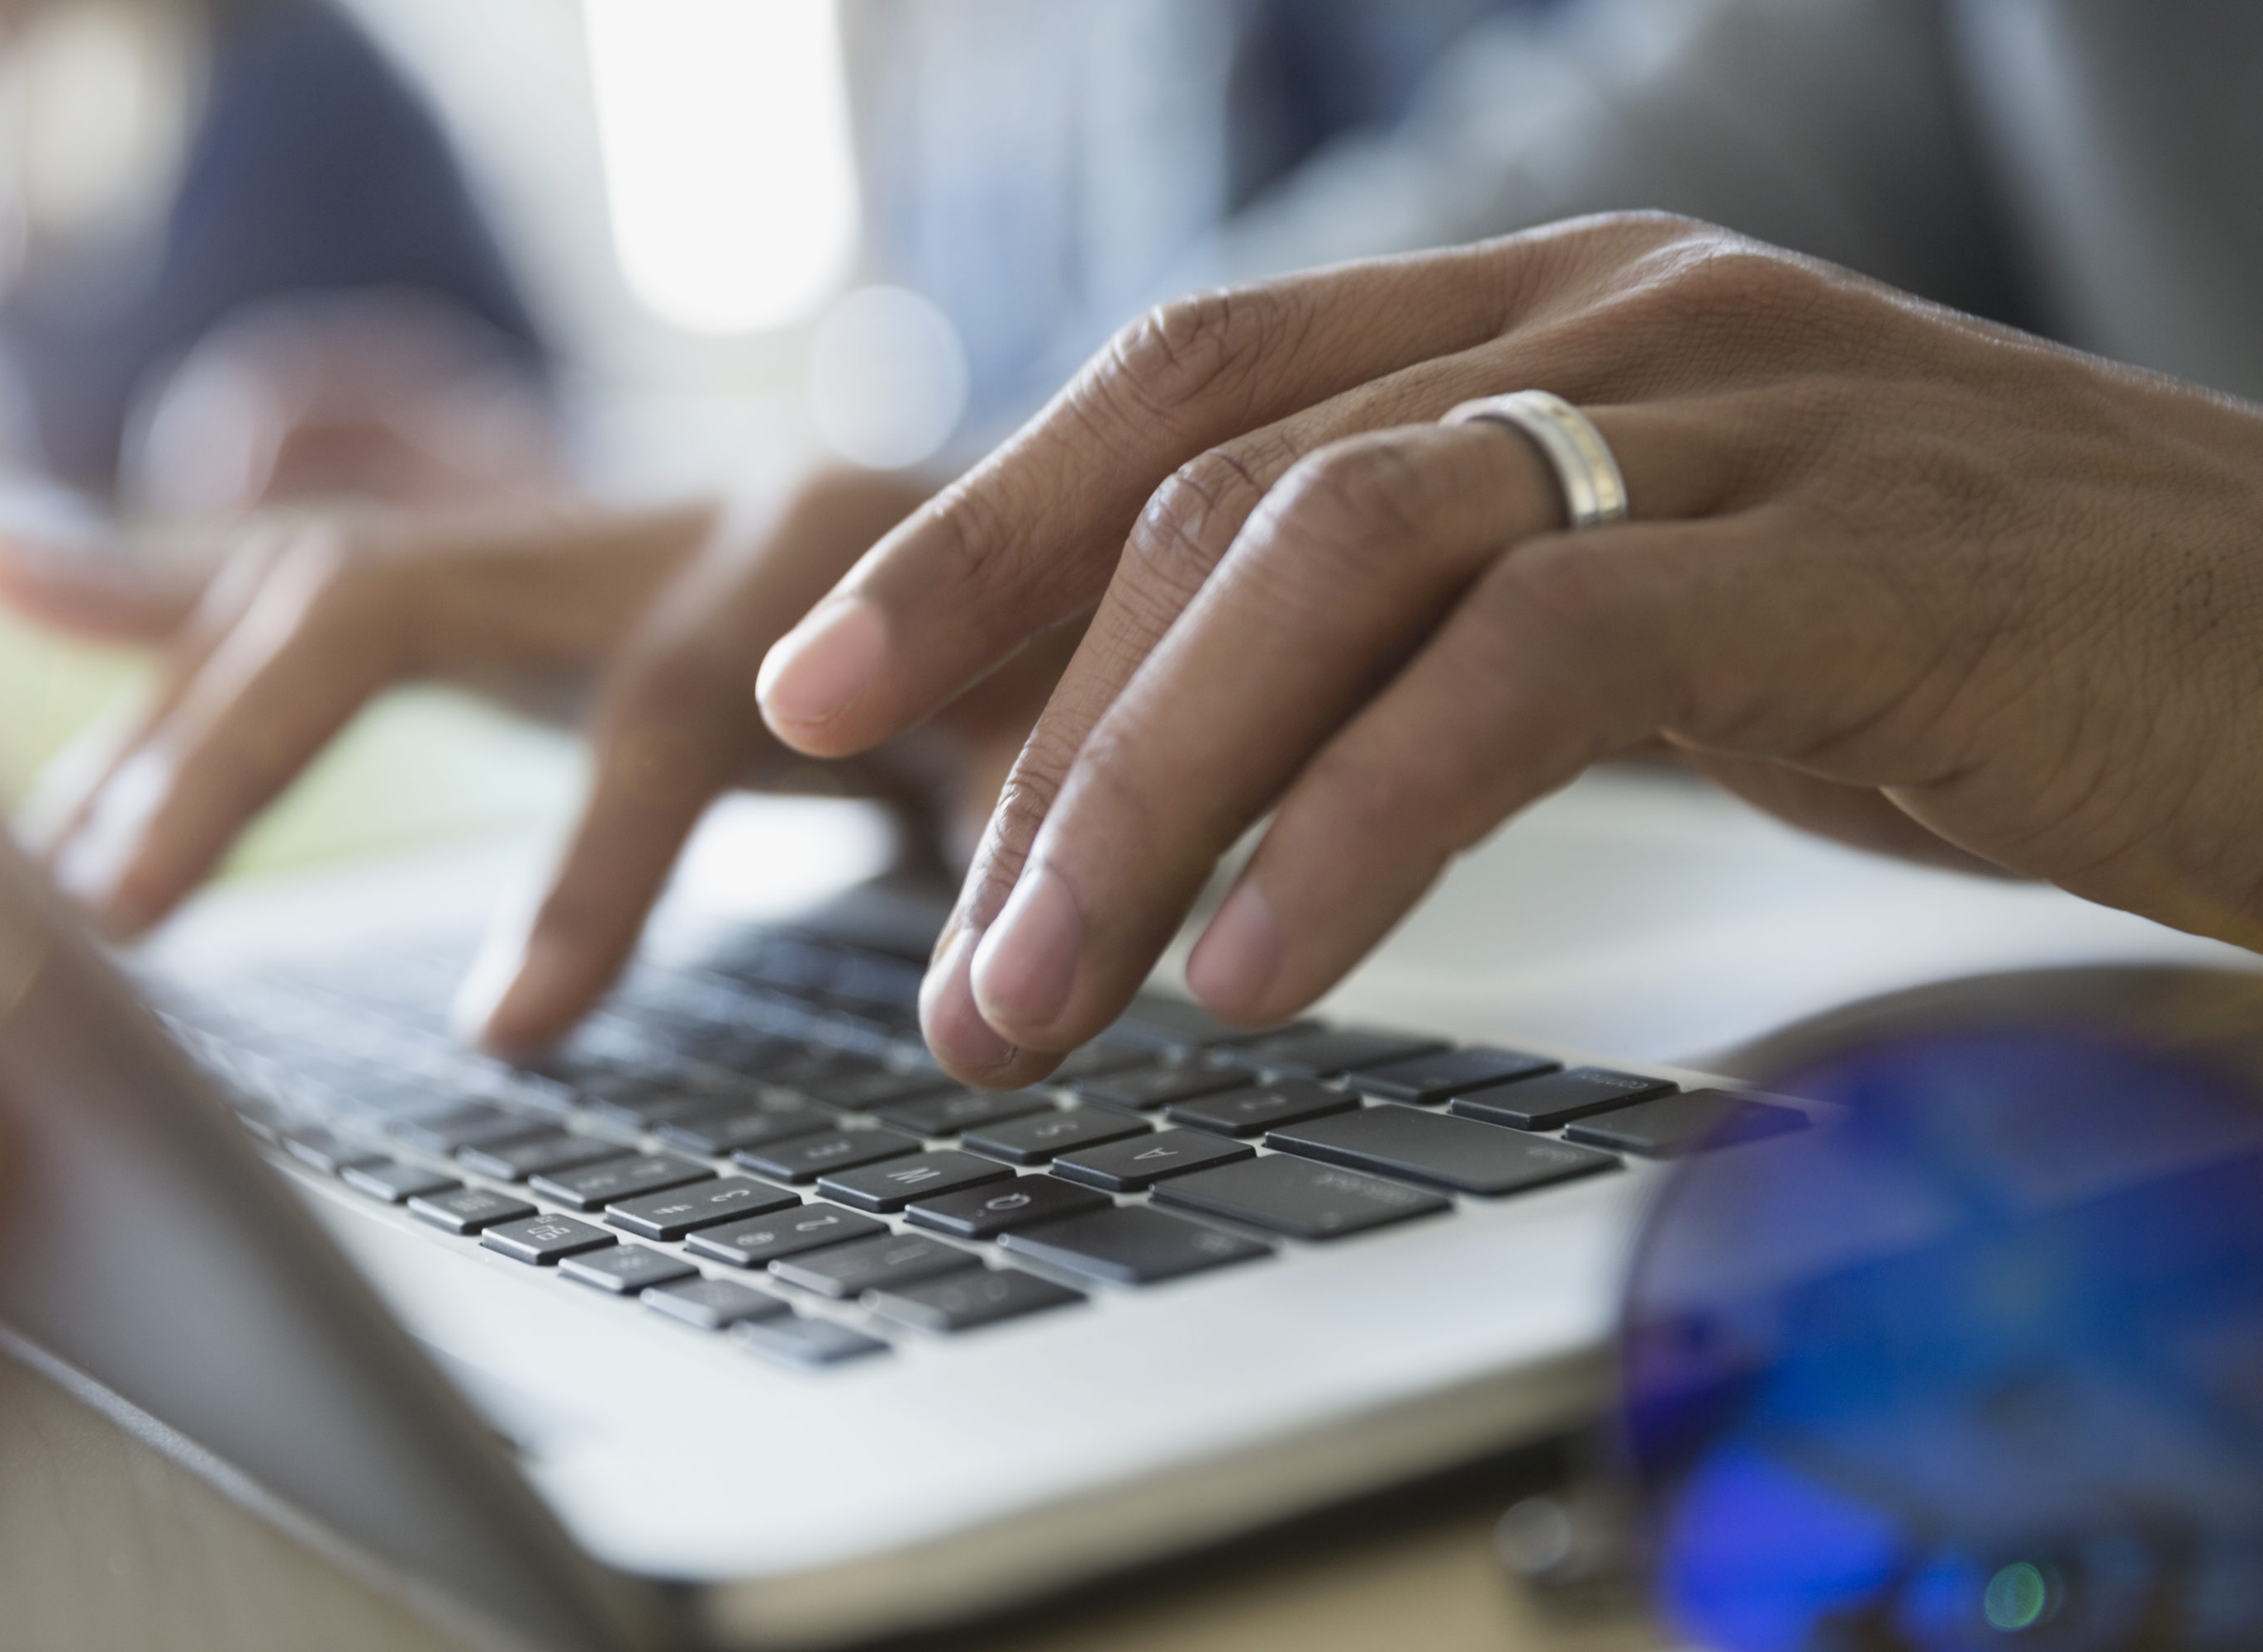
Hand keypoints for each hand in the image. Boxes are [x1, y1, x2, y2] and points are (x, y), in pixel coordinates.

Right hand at [0, 470, 1063, 1050]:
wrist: (1059, 490)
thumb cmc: (1079, 628)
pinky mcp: (529, 561)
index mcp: (822, 550)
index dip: (587, 867)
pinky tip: (17, 571)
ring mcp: (583, 528)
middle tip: (128, 911)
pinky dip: (173, 584)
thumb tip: (989, 1024)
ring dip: (184, 715)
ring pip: (334, 584)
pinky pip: (329, 563)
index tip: (501, 1029)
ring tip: (68, 853)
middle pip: (407, 599)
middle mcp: (673, 514)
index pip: (666, 703)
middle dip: (253, 752)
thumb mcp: (1092, 726)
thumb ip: (1038, 841)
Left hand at [755, 211, 2262, 1085]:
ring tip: (1041, 999)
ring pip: (1342, 551)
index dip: (977, 531)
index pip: (1191, 383)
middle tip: (947, 972)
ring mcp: (1741, 409)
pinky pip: (1535, 663)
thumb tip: (1189, 750)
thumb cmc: (1965, 643)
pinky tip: (1263, 967)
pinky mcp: (1854, 552)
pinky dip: (1364, 820)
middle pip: (1225, 485)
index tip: (813, 692)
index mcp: (1550, 309)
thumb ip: (1441, 620)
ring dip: (1150, 793)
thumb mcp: (1657, 606)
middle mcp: (1620, 312)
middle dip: (1041, 737)